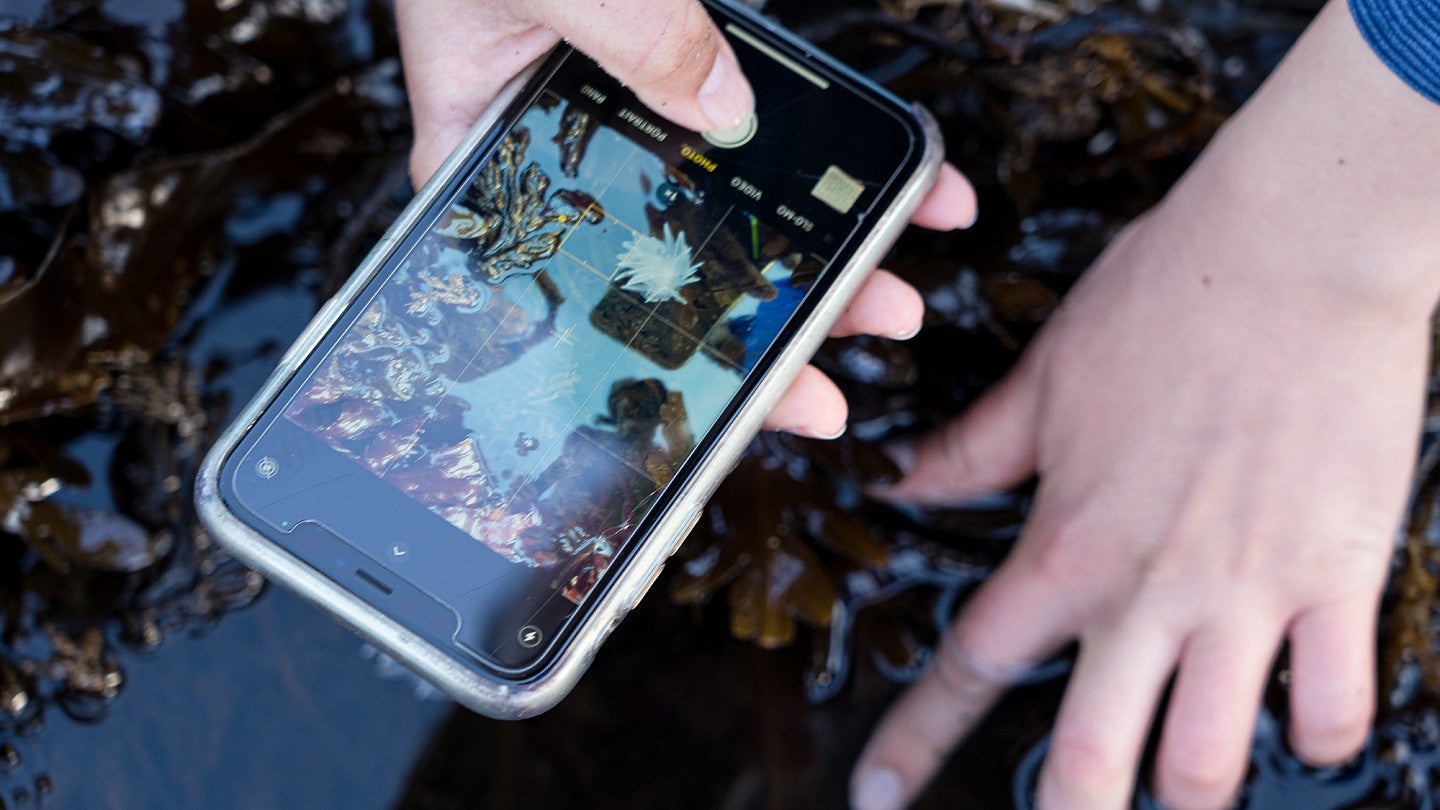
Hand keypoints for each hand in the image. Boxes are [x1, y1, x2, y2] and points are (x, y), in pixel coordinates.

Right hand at [394, 0, 977, 438]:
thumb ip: (631, 37)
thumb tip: (727, 108)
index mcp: (489, 152)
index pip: (570, 289)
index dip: (661, 357)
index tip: (749, 403)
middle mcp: (558, 146)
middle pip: (671, 264)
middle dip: (776, 313)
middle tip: (859, 338)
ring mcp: (622, 106)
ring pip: (729, 203)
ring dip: (822, 246)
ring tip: (898, 281)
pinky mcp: (676, 58)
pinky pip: (763, 120)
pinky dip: (835, 153)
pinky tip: (912, 178)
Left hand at [850, 2, 1439, 807]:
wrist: (1299, 246)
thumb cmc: (1165, 298)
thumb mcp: (1047, 376)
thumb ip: (971, 451)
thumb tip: (896, 482)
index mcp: (1067, 543)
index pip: (972, 663)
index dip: (916, 741)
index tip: (877, 795)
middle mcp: (1148, 590)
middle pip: (1089, 757)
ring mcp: (1246, 595)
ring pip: (1206, 763)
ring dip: (1180, 796)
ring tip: (1167, 791)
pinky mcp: (1338, 579)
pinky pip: (1331, 707)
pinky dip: (1312, 739)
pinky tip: (1294, 734)